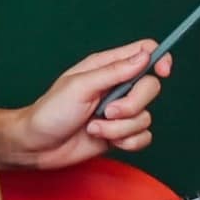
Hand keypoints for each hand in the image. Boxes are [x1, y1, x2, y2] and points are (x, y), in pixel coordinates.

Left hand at [0, 39, 172, 168]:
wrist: (37, 146)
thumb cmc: (51, 112)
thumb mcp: (80, 86)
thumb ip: (114, 71)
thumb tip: (145, 56)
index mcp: (107, 67)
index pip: (145, 52)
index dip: (159, 59)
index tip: (161, 71)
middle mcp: (117, 88)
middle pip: (151, 88)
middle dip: (132, 105)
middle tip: (108, 111)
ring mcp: (119, 112)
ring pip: (145, 117)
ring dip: (119, 128)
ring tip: (94, 127)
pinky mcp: (120, 134)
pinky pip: (142, 137)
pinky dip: (125, 142)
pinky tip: (105, 140)